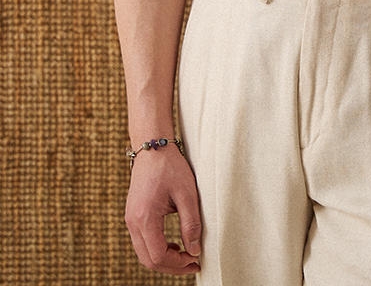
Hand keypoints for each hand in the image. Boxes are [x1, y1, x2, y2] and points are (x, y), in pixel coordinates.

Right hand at [124, 145, 202, 274]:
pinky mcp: (132, 217)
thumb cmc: (171, 167)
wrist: (153, 148)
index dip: (177, 264)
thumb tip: (194, 250)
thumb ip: (191, 223)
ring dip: (164, 259)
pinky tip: (174, 244)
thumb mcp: (187, 194)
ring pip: (143, 254)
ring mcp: (130, 220)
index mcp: (144, 218)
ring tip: (186, 255)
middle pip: (148, 260)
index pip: (158, 256)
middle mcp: (132, 223)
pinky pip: (142, 242)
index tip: (195, 260)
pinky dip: (157, 249)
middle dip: (171, 266)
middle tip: (193, 264)